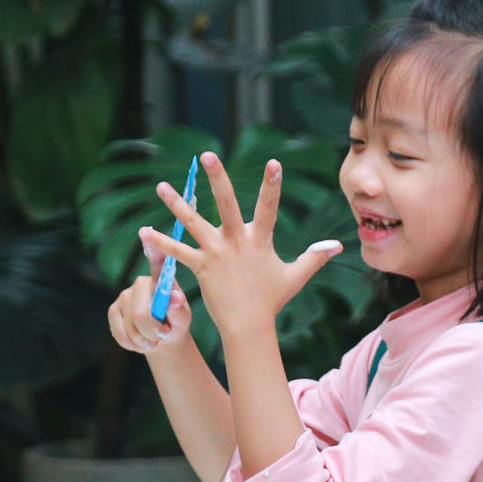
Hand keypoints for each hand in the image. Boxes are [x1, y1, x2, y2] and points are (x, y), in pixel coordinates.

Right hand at [107, 233, 194, 355]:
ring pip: (132, 327)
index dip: (151, 247)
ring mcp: (124, 295)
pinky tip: (140, 341)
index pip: (156, 262)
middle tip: (161, 337)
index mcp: (161, 280)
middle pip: (142, 313)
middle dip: (153, 332)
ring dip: (144, 340)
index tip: (146, 231)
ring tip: (154, 339)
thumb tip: (176, 298)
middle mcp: (140, 282)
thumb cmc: (175, 324)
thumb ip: (180, 311)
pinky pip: (120, 333)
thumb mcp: (182, 320)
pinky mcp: (113, 310)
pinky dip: (132, 344)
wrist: (160, 340)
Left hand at [147, 153, 341, 342]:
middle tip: (207, 155)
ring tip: (161, 186)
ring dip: (177, 204)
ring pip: (194, 223)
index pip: (268, 206)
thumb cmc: (271, 300)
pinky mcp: (201, 267)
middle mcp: (237, 241)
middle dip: (218, 178)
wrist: (248, 326)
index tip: (274, 163)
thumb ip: (314, 257)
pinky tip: (144, 232)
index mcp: (259, 240)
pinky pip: (178, 252)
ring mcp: (217, 253)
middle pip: (227, 204)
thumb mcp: (295, 276)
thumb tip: (338, 245)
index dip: (272, 185)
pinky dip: (161, 243)